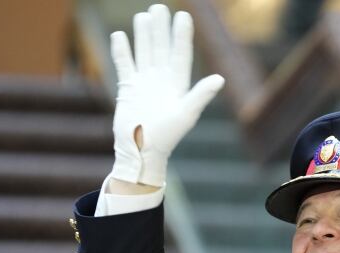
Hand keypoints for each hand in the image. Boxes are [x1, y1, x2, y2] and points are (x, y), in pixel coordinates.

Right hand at [109, 4, 224, 188]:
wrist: (141, 151)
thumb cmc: (167, 137)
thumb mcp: (186, 115)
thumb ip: (200, 95)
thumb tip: (220, 79)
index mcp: (177, 85)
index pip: (180, 54)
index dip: (181, 35)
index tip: (183, 15)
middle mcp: (161, 80)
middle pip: (161, 48)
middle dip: (161, 28)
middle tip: (159, 7)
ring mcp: (144, 83)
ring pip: (144, 52)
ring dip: (144, 35)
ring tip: (143, 16)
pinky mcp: (128, 89)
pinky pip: (124, 65)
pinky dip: (122, 51)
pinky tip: (120, 36)